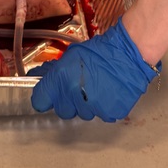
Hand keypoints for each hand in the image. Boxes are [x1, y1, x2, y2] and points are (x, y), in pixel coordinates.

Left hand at [29, 18, 160, 120]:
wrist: (128, 55)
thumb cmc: (100, 52)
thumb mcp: (71, 55)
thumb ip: (53, 70)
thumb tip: (39, 75)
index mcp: (62, 79)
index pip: (39, 101)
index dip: (43, 97)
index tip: (47, 94)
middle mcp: (74, 95)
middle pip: (62, 110)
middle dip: (66, 100)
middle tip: (77, 87)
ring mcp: (92, 107)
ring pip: (81, 113)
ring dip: (85, 104)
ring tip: (96, 87)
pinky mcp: (108, 114)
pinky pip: (99, 115)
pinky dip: (102, 107)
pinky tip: (107, 92)